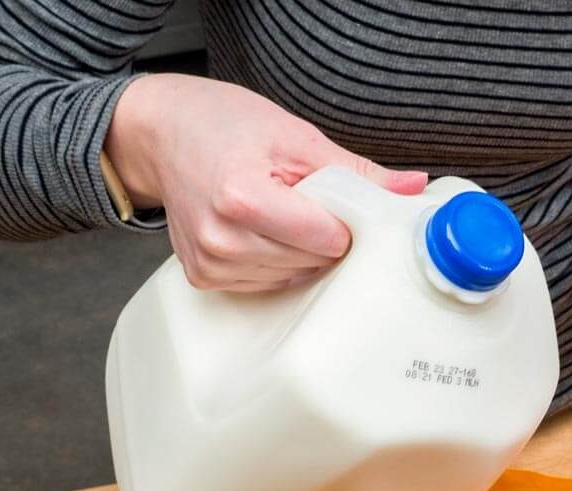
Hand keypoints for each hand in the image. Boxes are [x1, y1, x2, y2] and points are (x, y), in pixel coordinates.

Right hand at [104, 74, 426, 290]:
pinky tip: (260, 233)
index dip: (341, 220)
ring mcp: (212, 265)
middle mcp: (222, 239)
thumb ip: (356, 170)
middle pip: (314, 261)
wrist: (159, 134)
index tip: (331, 199)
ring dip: (299, 252)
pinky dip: (275, 262)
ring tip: (276, 213)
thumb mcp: (294, 135)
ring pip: (295, 277)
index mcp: (242, 198)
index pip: (329, 238)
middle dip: (321, 235)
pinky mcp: (206, 280)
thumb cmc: (222, 125)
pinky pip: (268, 285)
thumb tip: (413, 188)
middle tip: (300, 201)